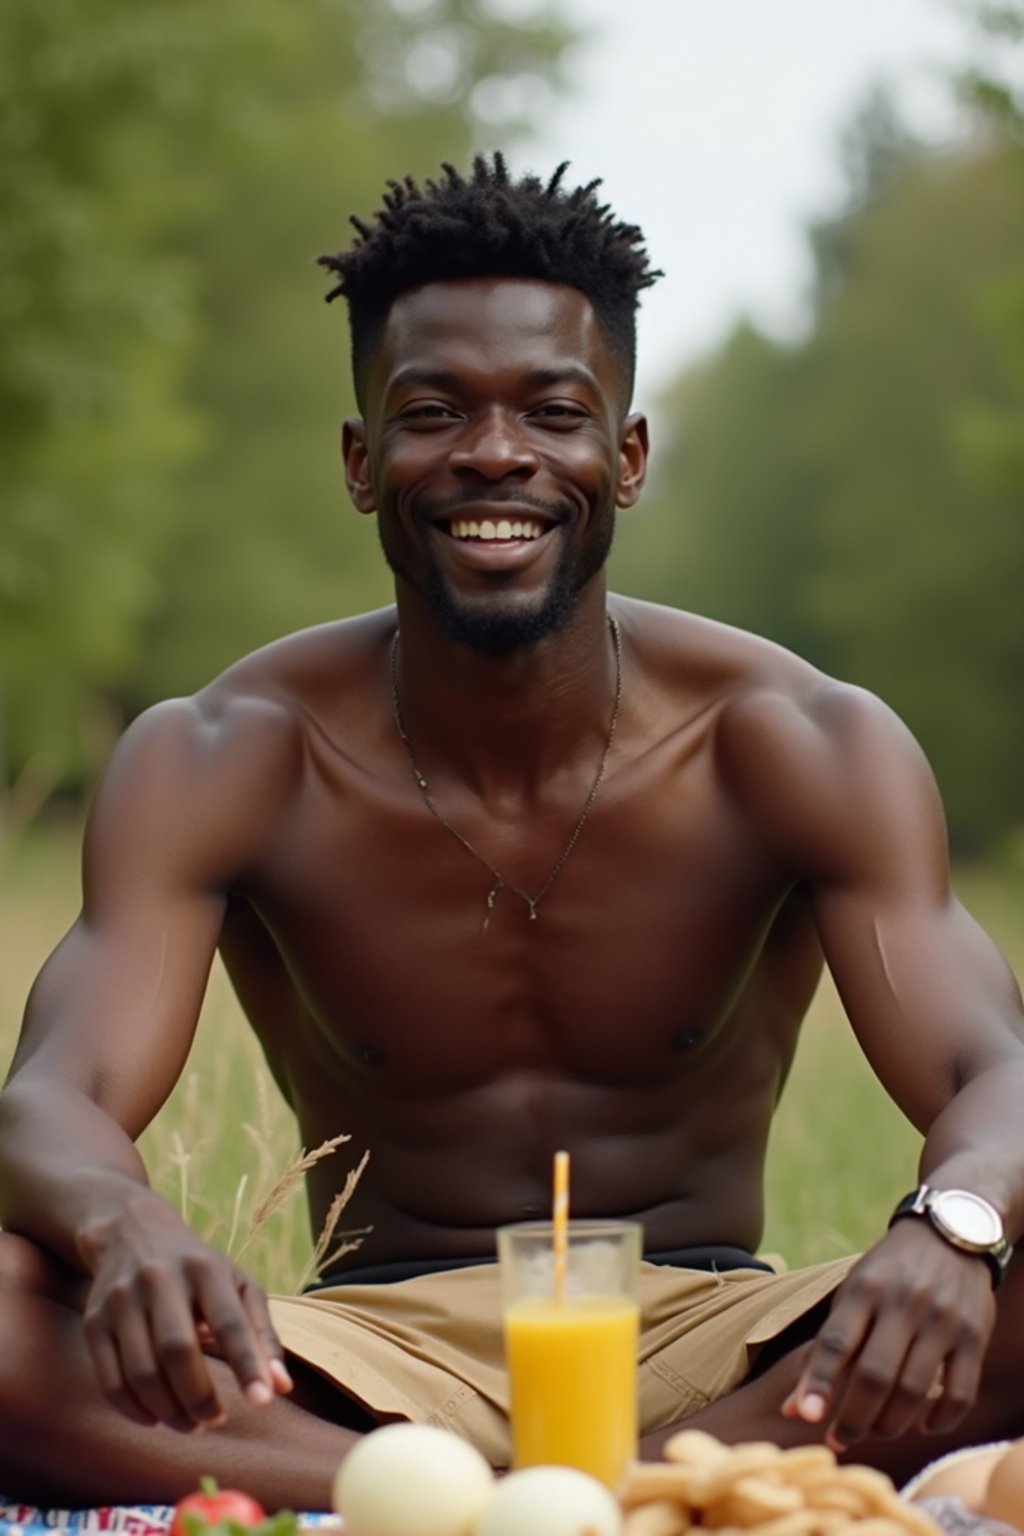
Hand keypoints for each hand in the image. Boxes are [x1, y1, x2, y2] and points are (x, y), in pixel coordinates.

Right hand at [79, 1195, 292, 1431]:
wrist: (132, 1234)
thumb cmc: (200, 1272)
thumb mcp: (238, 1286)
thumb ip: (262, 1335)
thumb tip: (282, 1387)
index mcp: (205, 1268)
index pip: (230, 1322)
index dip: (248, 1365)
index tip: (263, 1402)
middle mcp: (160, 1278)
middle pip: (177, 1351)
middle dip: (199, 1397)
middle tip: (215, 1420)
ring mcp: (121, 1299)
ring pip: (141, 1372)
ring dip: (168, 1411)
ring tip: (190, 1423)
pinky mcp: (94, 1321)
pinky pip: (111, 1381)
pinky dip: (134, 1411)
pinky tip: (156, 1418)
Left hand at [781, 1219, 995, 1450]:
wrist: (950, 1235)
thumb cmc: (888, 1272)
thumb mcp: (852, 1293)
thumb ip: (826, 1349)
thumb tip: (792, 1409)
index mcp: (864, 1288)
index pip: (836, 1342)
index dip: (818, 1383)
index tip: (805, 1417)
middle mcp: (903, 1302)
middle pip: (875, 1375)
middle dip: (854, 1418)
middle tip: (840, 1439)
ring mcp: (942, 1319)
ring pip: (915, 1390)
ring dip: (891, 1424)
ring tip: (875, 1433)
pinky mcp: (975, 1335)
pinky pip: (960, 1392)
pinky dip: (941, 1419)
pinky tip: (923, 1426)